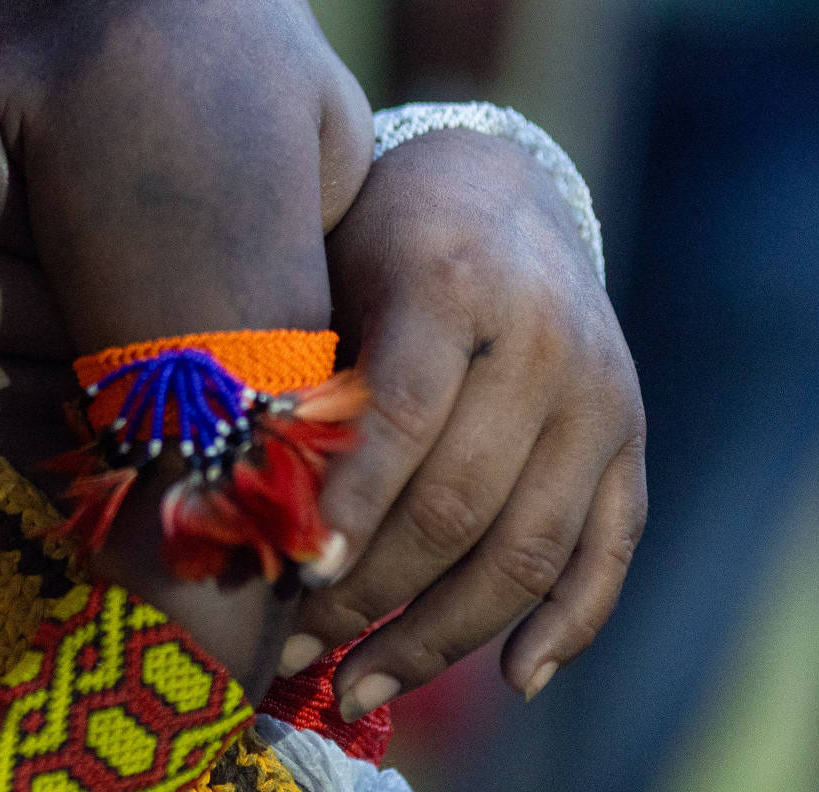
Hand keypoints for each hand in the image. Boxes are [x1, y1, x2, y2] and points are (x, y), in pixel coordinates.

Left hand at [288, 127, 645, 716]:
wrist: (496, 186)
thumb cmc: (375, 236)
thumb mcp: (331, 267)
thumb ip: (306, 370)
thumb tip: (239, 506)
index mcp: (452, 283)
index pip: (403, 415)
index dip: (350, 504)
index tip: (293, 572)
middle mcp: (544, 344)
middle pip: (461, 503)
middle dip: (370, 592)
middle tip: (290, 648)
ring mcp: (601, 398)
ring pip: (529, 549)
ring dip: (441, 635)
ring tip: (360, 684)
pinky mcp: (630, 440)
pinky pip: (609, 551)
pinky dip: (566, 625)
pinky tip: (510, 678)